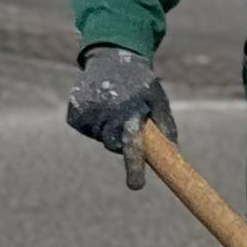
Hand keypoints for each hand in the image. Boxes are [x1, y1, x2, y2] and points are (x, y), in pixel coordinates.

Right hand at [66, 47, 174, 189]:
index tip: (136, 187)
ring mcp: (86, 111)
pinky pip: (86, 130)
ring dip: (109, 130)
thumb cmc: (141, 84)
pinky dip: (95, 125)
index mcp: (129, 110)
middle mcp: (105, 111)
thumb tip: (173, 153)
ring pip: (100, 138)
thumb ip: (166, 126)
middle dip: (123, 140)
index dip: (134, 167)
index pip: (133, 145)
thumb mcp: (159, 101)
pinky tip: (101, 107)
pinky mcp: (73, 113)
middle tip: (128, 119)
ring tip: (115, 107)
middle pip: (114, 145)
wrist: (112, 59)